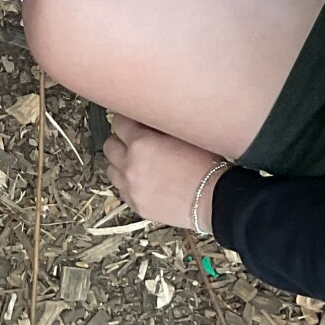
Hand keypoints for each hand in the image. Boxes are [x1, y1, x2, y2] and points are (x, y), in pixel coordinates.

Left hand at [104, 114, 228, 233]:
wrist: (214, 199)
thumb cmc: (205, 164)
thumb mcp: (181, 134)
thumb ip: (158, 125)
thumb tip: (146, 118)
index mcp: (141, 143)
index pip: (118, 122)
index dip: (127, 121)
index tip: (134, 122)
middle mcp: (130, 165)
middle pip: (109, 146)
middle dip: (121, 141)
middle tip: (135, 142)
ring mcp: (131, 188)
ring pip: (111, 169)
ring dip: (121, 164)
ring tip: (138, 164)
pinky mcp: (136, 206)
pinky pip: (121, 190)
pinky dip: (127, 184)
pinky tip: (143, 181)